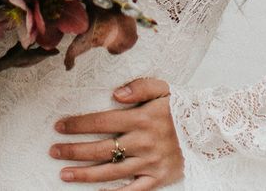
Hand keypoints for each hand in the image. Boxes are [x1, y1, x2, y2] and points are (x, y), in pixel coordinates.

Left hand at [50, 78, 183, 189]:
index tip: (59, 126)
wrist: (211, 131)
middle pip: (101, 148)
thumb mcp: (164, 88)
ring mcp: (149, 163)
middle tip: (53, 151)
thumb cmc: (183, 107)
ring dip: (85, 174)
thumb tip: (115, 94)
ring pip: (111, 172)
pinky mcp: (158, 179)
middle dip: (74, 150)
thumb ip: (139, 87)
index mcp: (141, 118)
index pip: (102, 121)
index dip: (79, 124)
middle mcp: (143, 142)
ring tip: (64, 174)